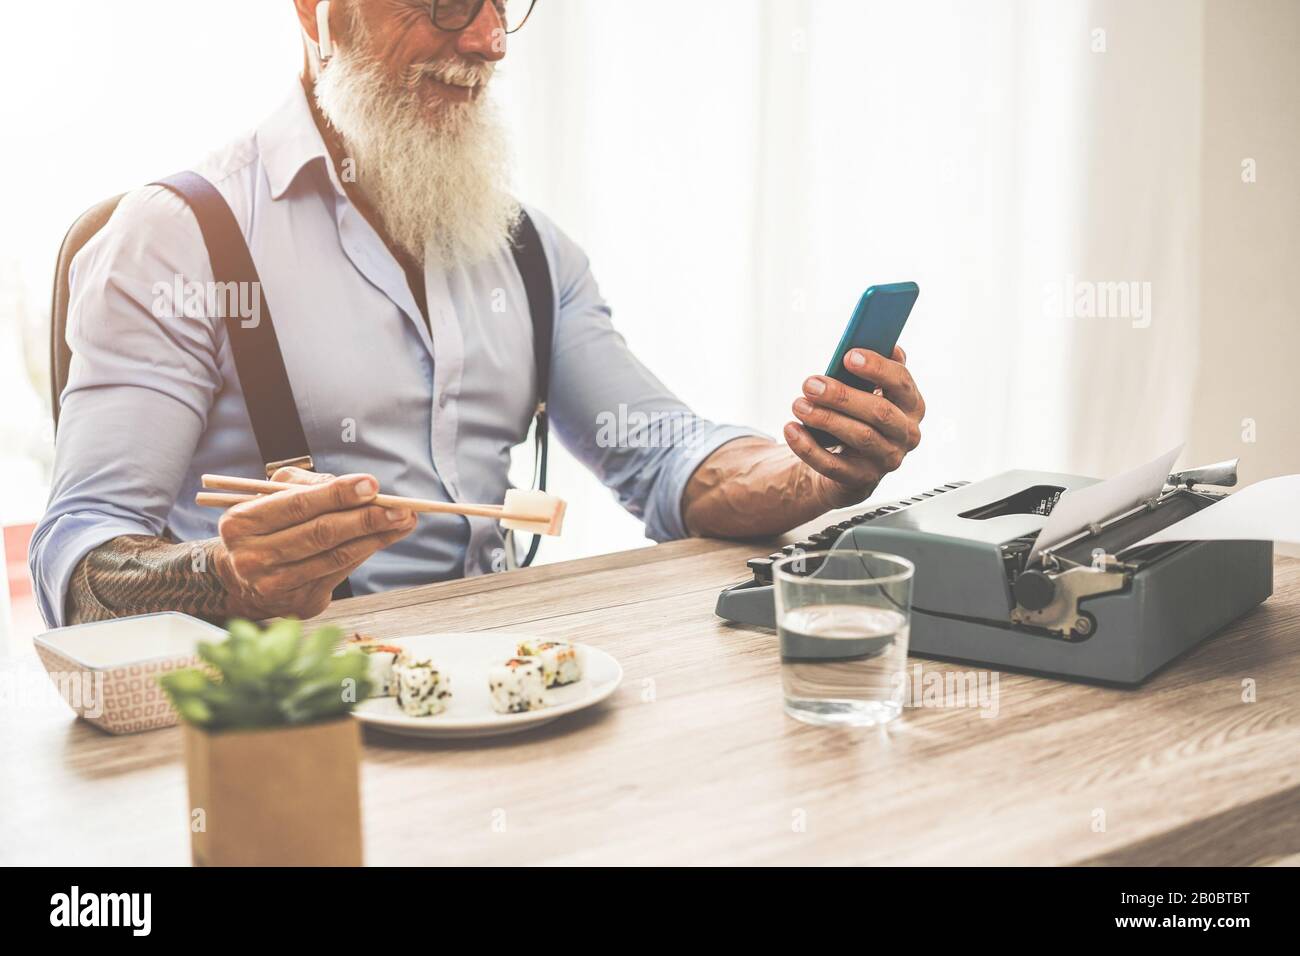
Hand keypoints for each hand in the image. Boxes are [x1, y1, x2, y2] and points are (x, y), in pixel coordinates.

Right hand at [213, 467, 415, 619]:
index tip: (372, 484)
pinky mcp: (298, 604)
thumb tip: (355, 488)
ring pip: (335, 557)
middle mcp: (253, 557)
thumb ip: (306, 484)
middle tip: (401, 508)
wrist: (238, 580)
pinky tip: (383, 539)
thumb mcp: (268, 498)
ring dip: (376, 538)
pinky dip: (365, 554)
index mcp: (241, 523)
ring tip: (404, 522)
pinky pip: (340, 575)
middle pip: (321, 534)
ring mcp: (275, 585)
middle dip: (366, 519)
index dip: (338, 494)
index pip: (298, 504)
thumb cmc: (262, 529)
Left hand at [783, 346, 924, 510]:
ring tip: (798, 404)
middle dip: (842, 396)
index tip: (848, 356)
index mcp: (912, 405)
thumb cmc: (861, 416)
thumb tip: (886, 345)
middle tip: (810, 384)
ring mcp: (887, 460)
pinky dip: (808, 448)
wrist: (852, 463)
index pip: (902, 383)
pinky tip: (791, 429)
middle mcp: (906, 434)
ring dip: (824, 419)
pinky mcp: (862, 481)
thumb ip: (877, 369)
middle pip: (879, 412)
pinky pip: (833, 466)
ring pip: (859, 437)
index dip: (877, 368)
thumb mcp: (872, 390)